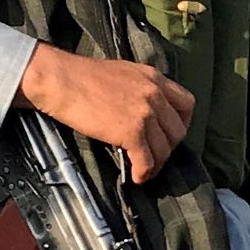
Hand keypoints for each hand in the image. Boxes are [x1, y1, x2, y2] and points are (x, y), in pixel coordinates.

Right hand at [18, 45, 193, 184]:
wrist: (61, 80)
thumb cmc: (81, 76)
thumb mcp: (122, 73)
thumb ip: (139, 88)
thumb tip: (141, 110)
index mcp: (154, 78)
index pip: (187, 104)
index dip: (181, 123)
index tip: (168, 134)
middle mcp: (155, 94)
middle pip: (178, 131)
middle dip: (168, 148)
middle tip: (154, 156)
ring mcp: (145, 113)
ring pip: (164, 149)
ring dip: (155, 164)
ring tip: (143, 170)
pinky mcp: (131, 131)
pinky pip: (147, 160)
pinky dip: (142, 173)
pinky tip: (135, 177)